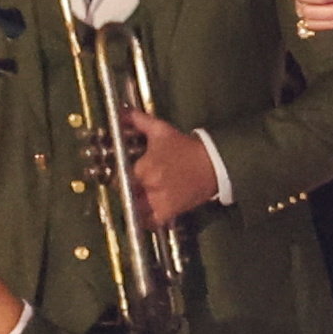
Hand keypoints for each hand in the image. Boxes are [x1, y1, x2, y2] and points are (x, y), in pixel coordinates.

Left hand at [119, 108, 218, 227]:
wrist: (213, 164)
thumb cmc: (185, 147)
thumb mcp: (161, 130)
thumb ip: (138, 120)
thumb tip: (121, 111)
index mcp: (145, 167)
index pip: (121, 176)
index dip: (119, 175)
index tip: (121, 174)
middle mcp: (150, 187)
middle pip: (127, 193)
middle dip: (127, 189)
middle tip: (129, 186)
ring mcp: (160, 201)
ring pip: (136, 208)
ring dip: (134, 205)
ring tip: (135, 200)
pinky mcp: (171, 212)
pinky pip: (151, 221)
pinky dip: (146, 220)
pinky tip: (145, 215)